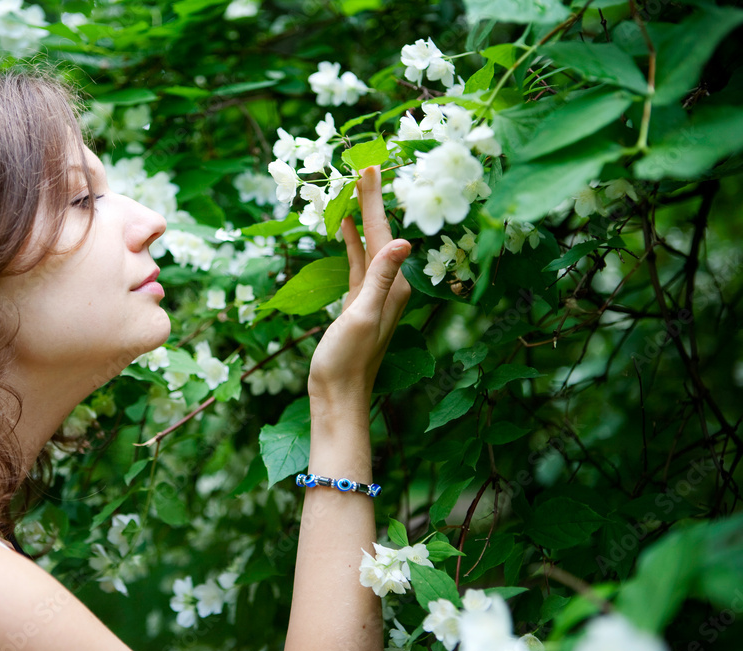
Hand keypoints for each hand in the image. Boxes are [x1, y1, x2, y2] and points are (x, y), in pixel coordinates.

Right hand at [307, 166, 411, 409]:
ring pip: (368, 244)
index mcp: (394, 286)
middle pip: (380, 232)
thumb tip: (405, 241)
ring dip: (361, 216)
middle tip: (365, 166)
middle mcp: (390, 285)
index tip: (371, 168)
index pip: (385, 233)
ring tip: (352, 187)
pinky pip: (357, 260)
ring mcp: (374, 292)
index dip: (376, 200)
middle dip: (372, 200)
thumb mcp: (362, 316)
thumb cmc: (347, 359)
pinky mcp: (358, 300)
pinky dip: (351, 240)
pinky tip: (343, 226)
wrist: (337, 392)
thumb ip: (381, 278)